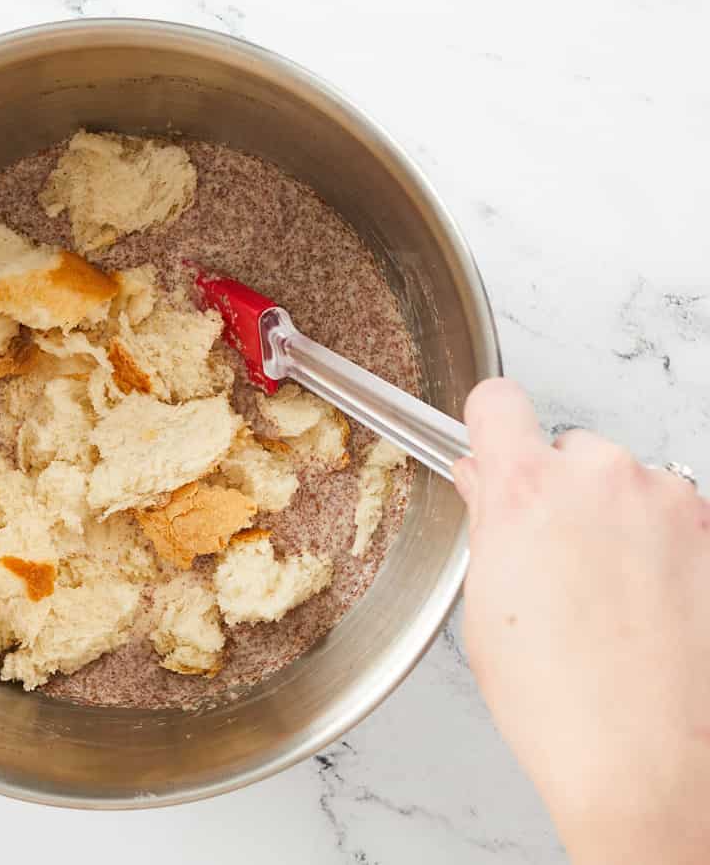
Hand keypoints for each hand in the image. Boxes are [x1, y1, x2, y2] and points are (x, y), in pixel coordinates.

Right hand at [454, 378, 709, 863]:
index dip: (491, 424)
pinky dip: (661, 547)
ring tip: (608, 594)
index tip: (493, 443)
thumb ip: (489, 524)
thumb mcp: (486, 605)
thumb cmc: (560, 700)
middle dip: (560, 489)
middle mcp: (601, 478)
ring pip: (628, 483)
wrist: (649, 761)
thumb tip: (487, 483)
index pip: (499, 401)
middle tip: (553, 554)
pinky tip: (648, 606)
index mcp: (527, 490)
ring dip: (616, 517)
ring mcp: (670, 502)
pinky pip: (675, 516)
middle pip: (570, 447)